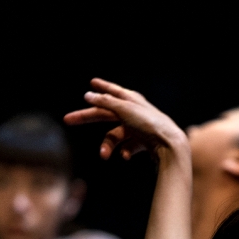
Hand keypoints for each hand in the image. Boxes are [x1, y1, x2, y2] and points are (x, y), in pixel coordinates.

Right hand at [64, 77, 187, 161]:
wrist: (170, 145)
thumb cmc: (149, 124)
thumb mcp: (125, 110)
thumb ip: (105, 102)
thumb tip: (88, 95)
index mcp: (131, 100)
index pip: (112, 92)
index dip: (101, 87)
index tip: (92, 82)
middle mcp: (134, 113)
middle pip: (105, 114)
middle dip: (87, 117)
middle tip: (68, 119)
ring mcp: (138, 128)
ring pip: (115, 136)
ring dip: (108, 146)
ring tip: (104, 156)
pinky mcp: (143, 143)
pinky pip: (128, 148)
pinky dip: (125, 152)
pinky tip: (127, 157)